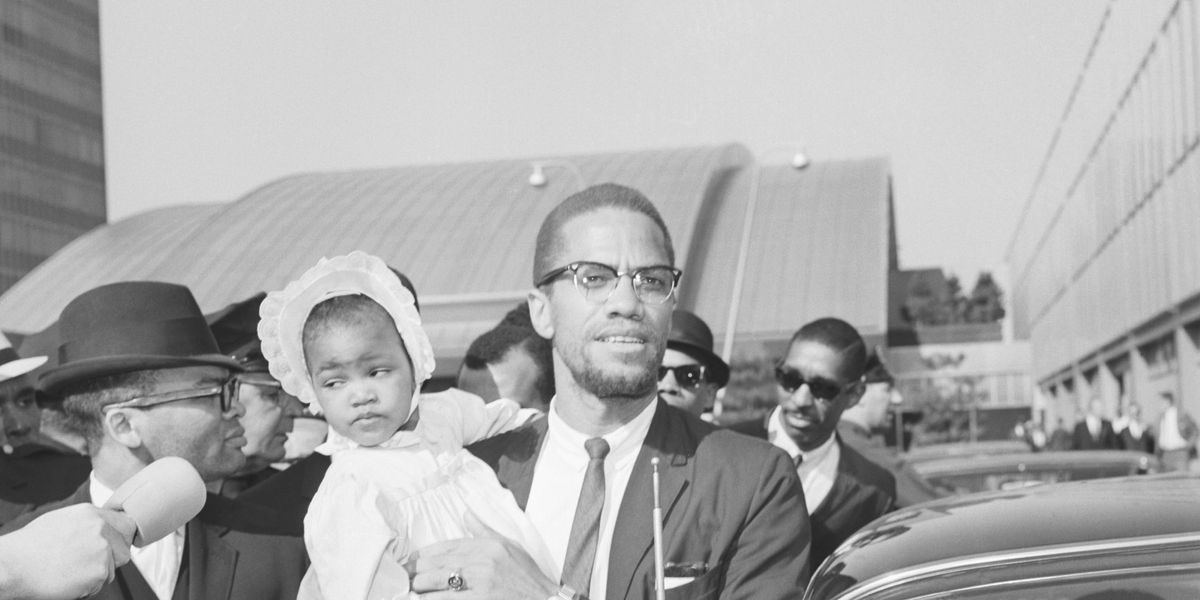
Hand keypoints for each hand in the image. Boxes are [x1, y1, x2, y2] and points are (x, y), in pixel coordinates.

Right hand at [0, 504, 136, 599]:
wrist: (14, 566)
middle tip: (86, 563)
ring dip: (98, 573)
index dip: (121, 538)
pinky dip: (88, 586)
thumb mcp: (61, 520)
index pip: (126, 524)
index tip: (115, 545)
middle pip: (124, 548)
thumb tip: (105, 527)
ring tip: (71, 570)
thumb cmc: (30, 547)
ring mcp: (102, 549)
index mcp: (91, 513)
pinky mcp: (100, 571)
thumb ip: (88, 522)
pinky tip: (68, 579)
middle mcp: (101, 528)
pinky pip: (102, 583)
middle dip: (112, 558)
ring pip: (113, 567)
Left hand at [409, 536, 556, 599]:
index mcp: (487, 545)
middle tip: (405, 580)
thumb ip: (483, 531)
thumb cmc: (528, 577)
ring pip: (437, 583)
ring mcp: (481, 582)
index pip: (446, 546)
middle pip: (436, 564)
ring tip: (410, 593)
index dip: (423, 555)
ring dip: (419, 589)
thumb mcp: (510, 546)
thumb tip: (466, 513)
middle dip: (416, 573)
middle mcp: (483, 560)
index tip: (410, 562)